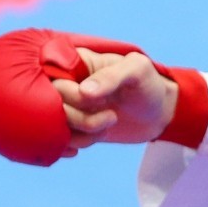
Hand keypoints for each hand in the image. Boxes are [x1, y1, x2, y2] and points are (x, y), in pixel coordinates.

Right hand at [49, 48, 176, 151]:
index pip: (50, 76)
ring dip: (83, 133)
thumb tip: (84, 92)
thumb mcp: (137, 71)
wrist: (158, 113)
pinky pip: (59, 140)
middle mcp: (66, 83)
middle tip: (111, 116)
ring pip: (54, 126)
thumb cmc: (148, 85)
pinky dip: (75, 144)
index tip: (94, 99)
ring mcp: (68, 106)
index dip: (69, 93)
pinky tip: (96, 139)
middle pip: (49, 104)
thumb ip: (112, 77)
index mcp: (76, 62)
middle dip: (80, 116)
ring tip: (110, 123)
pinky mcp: (72, 127)